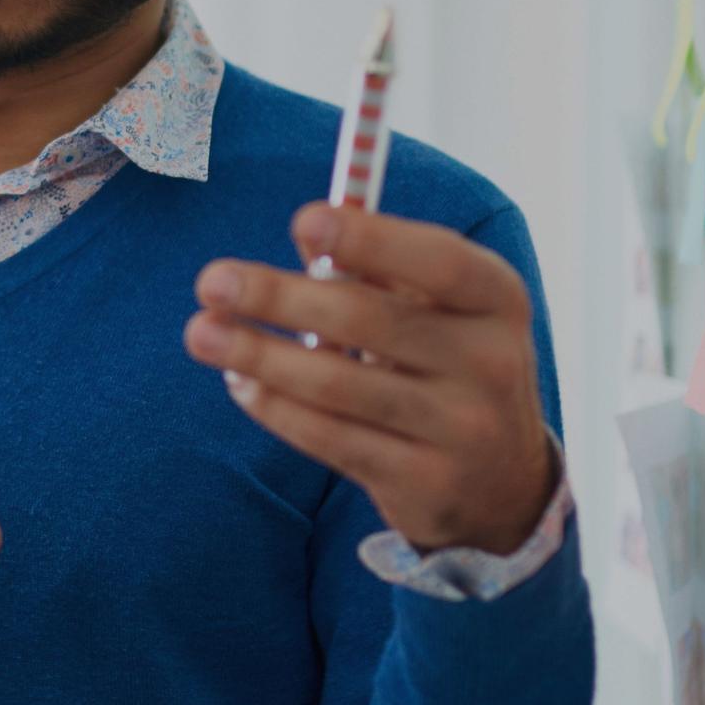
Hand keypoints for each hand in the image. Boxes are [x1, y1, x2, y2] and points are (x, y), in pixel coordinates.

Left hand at [187, 204, 560, 554]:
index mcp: (498, 300)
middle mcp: (492, 364)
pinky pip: (332, 439)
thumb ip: (379, 269)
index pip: (439, 262)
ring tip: (201, 333)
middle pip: (372, 322)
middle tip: (212, 282)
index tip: (302, 219)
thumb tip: (309, 234)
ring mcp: (461, 431)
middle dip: (282, 298)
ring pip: (340, 386)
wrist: (502, 483)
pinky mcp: (424, 484)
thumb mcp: (437, 310)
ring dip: (259, 355)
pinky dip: (277, 407)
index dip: (372, 239)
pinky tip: (239, 382)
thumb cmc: (448, 364)